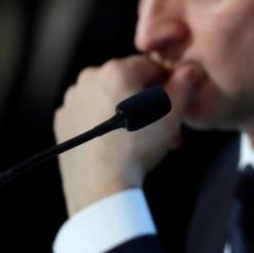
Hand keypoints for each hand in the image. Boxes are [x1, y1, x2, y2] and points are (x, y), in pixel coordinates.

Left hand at [54, 55, 198, 215]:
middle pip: (130, 82)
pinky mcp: (62, 120)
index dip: (169, 86)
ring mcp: (72, 100)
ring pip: (109, 97)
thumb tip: (190, 69)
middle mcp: (90, 77)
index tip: (175, 106)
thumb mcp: (172, 113)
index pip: (152, 67)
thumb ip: (184, 84)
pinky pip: (90, 113)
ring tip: (142, 138)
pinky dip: (104, 121)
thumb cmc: (139, 146)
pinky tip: (118, 141)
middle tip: (163, 127)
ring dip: (127, 111)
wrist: (101, 185)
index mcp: (117, 69)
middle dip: (148, 102)